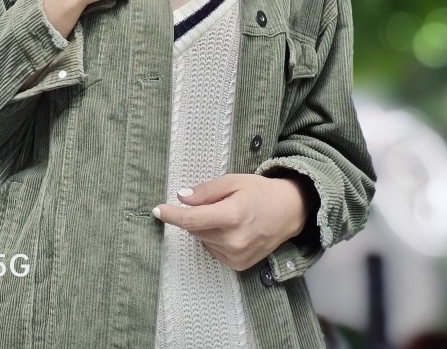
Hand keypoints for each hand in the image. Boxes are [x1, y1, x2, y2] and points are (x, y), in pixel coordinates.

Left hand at [151, 173, 308, 271]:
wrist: (289, 212)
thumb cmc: (261, 192)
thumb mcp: (234, 181)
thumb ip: (206, 191)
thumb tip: (182, 197)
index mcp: (232, 215)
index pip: (192, 219)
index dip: (172, 215)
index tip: (157, 210)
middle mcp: (233, 240)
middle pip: (196, 229)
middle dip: (195, 214)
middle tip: (214, 202)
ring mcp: (236, 256)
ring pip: (203, 239)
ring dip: (206, 227)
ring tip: (227, 214)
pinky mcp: (239, 265)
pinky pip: (213, 250)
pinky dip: (215, 238)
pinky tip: (231, 229)